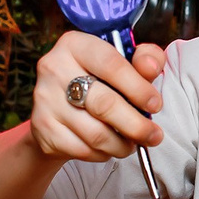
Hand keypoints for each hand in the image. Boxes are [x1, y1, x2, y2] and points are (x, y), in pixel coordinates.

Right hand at [27, 31, 167, 162]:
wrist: (58, 108)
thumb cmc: (99, 81)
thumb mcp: (124, 62)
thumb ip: (145, 59)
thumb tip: (151, 66)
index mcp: (75, 44)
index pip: (111, 65)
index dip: (138, 88)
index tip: (155, 105)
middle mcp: (54, 68)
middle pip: (103, 103)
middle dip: (135, 125)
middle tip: (153, 135)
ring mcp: (45, 99)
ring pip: (94, 132)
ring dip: (122, 144)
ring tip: (134, 143)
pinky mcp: (43, 128)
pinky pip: (82, 149)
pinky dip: (103, 153)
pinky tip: (110, 146)